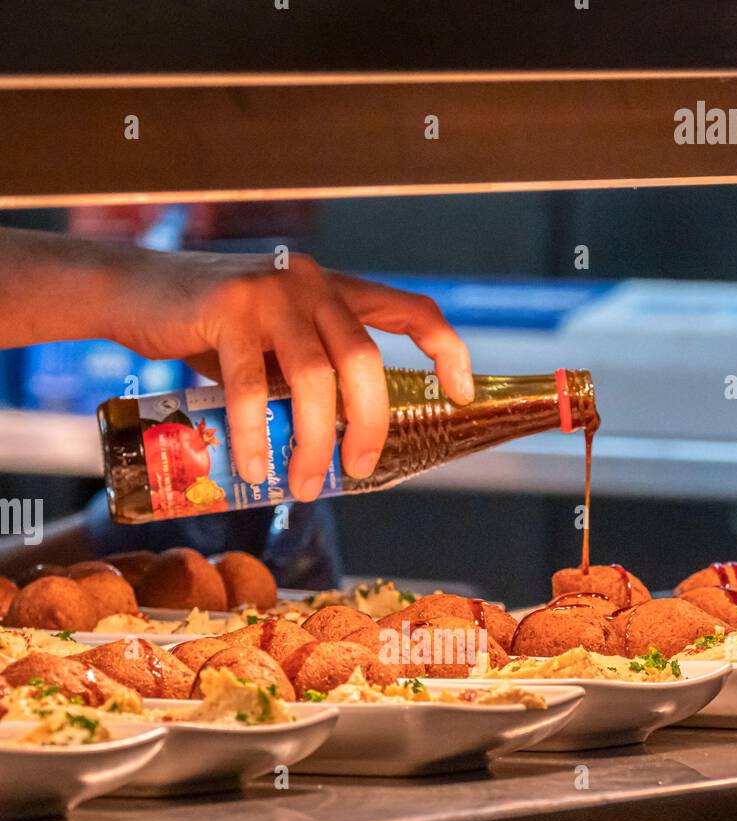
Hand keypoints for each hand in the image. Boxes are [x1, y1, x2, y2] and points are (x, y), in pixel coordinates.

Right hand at [108, 249, 474, 498]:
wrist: (136, 292)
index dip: (446, 350)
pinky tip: (255, 466)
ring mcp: (271, 293)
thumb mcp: (274, 346)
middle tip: (356, 471)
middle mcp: (312, 284)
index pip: (411, 310)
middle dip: (369, 426)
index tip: (463, 394)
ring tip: (299, 484)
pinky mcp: (228, 310)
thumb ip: (308, 375)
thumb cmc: (210, 330)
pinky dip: (256, 434)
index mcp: (335, 291)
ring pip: (313, 379)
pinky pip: (252, 386)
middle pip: (364, 361)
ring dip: (312, 442)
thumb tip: (335, 448)